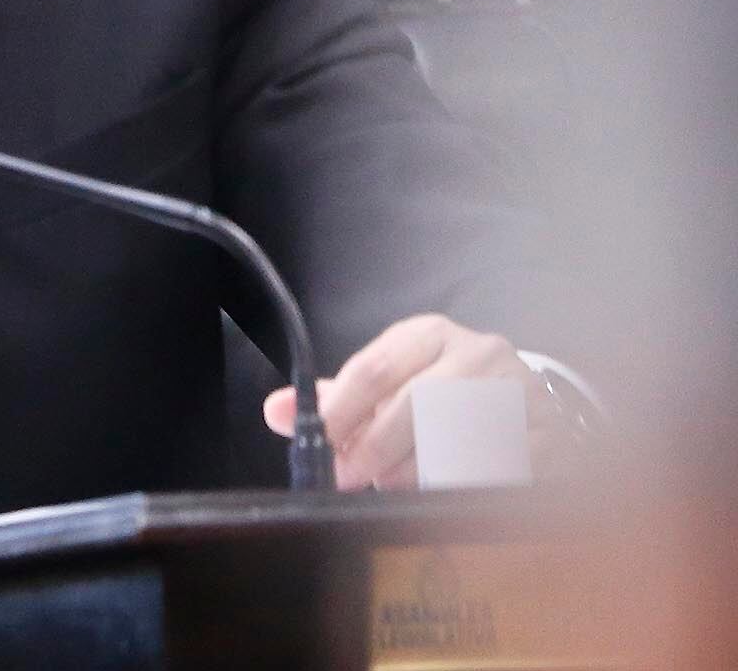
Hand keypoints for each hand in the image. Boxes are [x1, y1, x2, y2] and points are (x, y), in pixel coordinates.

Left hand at [260, 313, 566, 488]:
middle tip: (353, 479)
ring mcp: (521, 390)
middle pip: (414, 404)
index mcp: (427, 334)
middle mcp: (478, 352)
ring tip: (397, 488)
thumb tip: (276, 410)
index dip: (340, 414)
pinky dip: (468, 485)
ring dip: (419, 472)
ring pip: (458, 438)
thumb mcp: (390, 381)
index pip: (371, 370)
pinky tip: (447, 494)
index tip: (321, 449)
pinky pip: (501, 466)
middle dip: (375, 450)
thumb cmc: (441, 390)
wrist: (526, 397)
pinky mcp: (552, 430)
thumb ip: (337, 401)